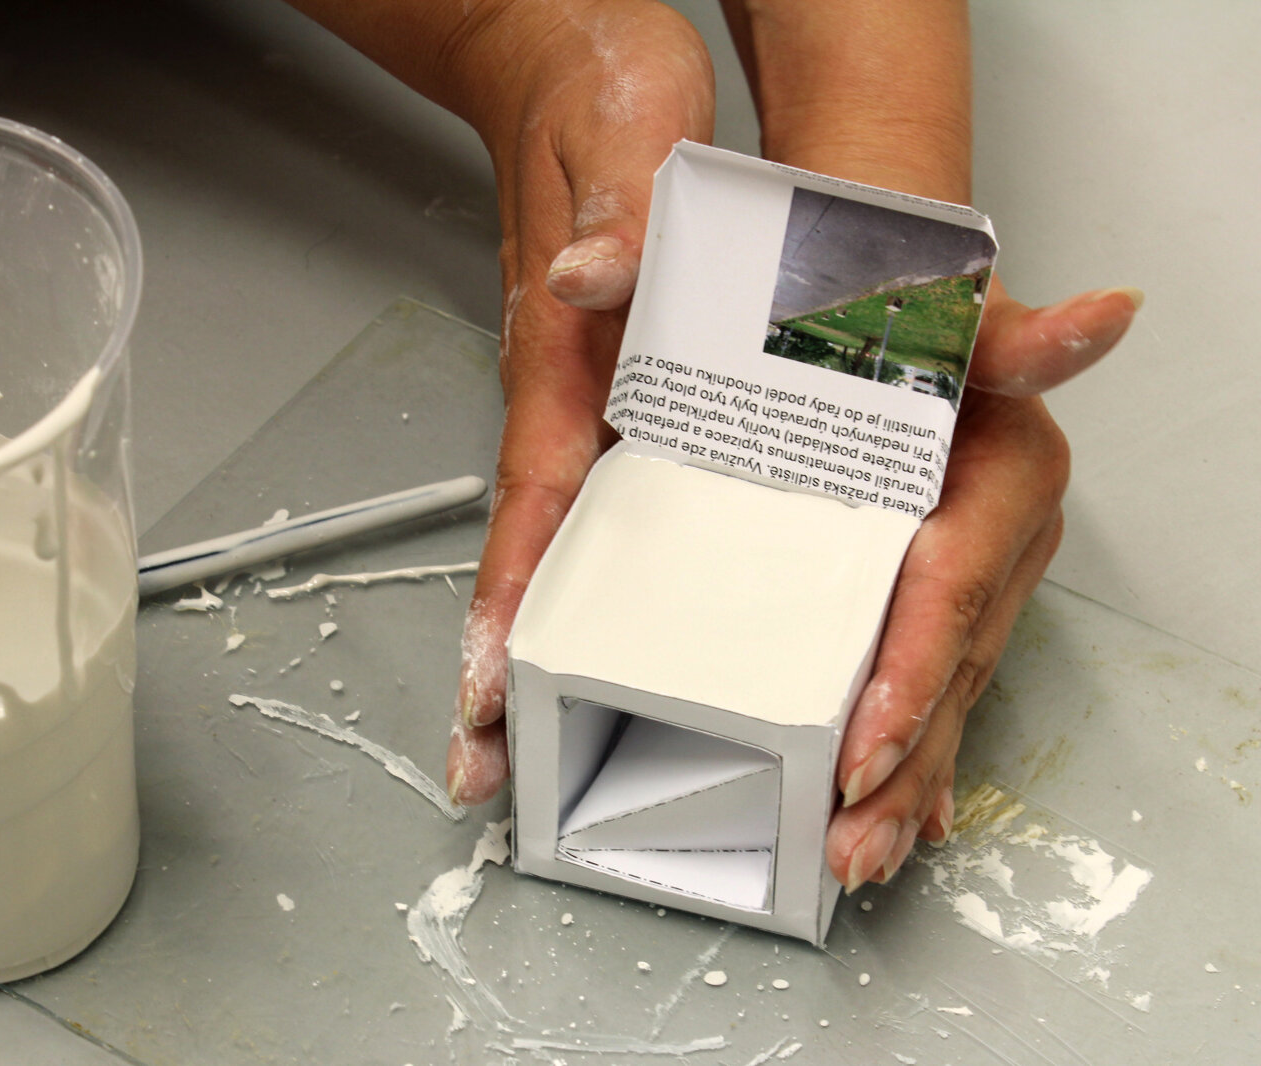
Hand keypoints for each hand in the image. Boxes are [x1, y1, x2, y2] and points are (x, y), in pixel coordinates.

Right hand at [445, 0, 714, 802]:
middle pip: (536, 551)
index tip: (483, 695)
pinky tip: (620, 633)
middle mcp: (564, 395)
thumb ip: (616, 206)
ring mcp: (583, 401)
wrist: (564, 64)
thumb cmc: (593, 95)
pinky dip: (594, 583)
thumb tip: (592, 276)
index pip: (533, 498)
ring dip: (542, 642)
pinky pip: (604, 505)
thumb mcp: (625, 125)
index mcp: (568, 355)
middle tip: (489, 767)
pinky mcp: (610, 393)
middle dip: (506, 662)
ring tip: (530, 744)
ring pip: (564, 543)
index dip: (511, 600)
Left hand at [826, 280, 1140, 889]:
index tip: (863, 745)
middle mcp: (1008, 532)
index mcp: (1011, 471)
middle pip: (951, 664)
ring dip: (908, 778)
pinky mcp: (950, 591)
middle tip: (851, 839)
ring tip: (860, 851)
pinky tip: (907, 812)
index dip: (911, 672)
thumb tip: (1110, 312)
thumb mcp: (935, 304)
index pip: (954, 590)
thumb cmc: (903, 302)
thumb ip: (1010, 326)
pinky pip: (939, 680)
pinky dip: (920, 750)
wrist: (890, 291)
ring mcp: (984, 570)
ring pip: (945, 689)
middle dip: (904, 763)